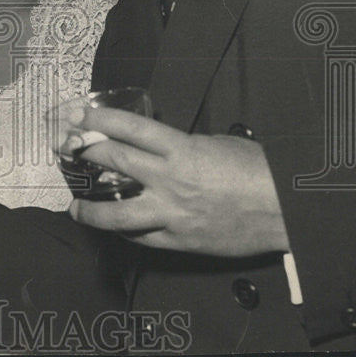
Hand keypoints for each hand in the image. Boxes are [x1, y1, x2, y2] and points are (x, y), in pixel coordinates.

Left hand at [67, 107, 289, 255]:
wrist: (288, 211)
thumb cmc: (261, 173)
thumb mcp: (221, 143)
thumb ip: (187, 144)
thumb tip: (165, 146)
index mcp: (181, 149)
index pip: (128, 129)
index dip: (98, 121)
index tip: (79, 116)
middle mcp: (169, 180)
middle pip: (114, 163)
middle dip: (85, 154)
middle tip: (67, 150)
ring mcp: (172, 213)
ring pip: (117, 213)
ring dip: (91, 209)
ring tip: (75, 206)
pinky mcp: (180, 240)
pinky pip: (142, 238)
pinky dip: (125, 232)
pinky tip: (115, 228)